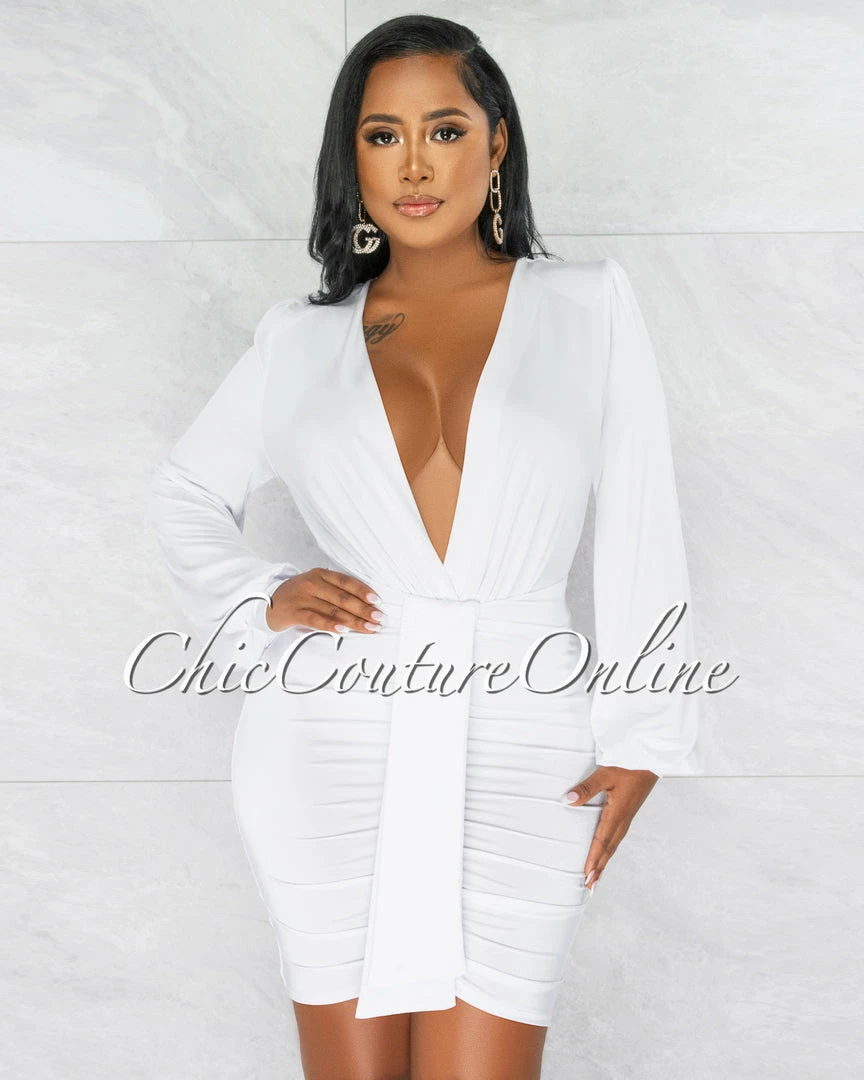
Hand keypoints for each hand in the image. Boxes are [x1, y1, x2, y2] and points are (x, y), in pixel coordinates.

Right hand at [264, 569, 383, 634]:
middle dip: (364, 609)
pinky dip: (331, 626)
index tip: (378, 601)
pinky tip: (344, 631)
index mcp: (320, 574)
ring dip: (354, 621)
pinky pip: (315, 620)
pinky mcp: (293, 613)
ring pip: (333, 610)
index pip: (346, 582)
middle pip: (343, 598)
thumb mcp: (315, 586)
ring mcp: (302, 598)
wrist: (268, 602)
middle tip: (380, 619)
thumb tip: (366, 605)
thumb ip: (335, 591)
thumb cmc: (299, 596)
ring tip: (370, 628)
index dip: (363, 591)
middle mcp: (312, 583)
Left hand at [561, 766, 658, 889]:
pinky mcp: (627, 812)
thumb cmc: (629, 764)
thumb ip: (587, 788)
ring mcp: (627, 817)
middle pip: (608, 849)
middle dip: (598, 867)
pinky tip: (605, 851)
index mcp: (618, 814)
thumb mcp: (606, 774)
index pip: (602, 841)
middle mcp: (623, 819)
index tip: (587, 876)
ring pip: (613, 844)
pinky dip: (608, 849)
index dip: (594, 860)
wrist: (650, 757)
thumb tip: (567, 801)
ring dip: (604, 861)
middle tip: (589, 885)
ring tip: (595, 876)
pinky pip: (616, 836)